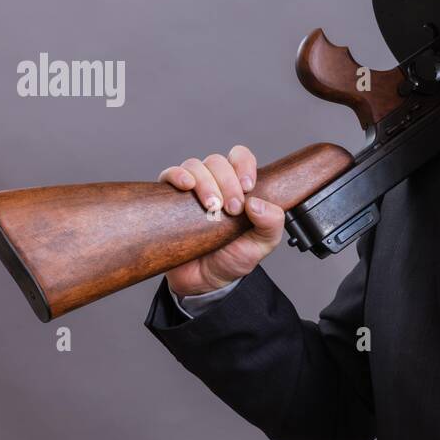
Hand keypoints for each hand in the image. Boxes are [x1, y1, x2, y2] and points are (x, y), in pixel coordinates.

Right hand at [158, 146, 285, 295]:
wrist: (205, 281)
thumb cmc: (233, 257)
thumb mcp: (262, 244)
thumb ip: (272, 223)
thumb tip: (257, 204)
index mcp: (238, 187)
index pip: (240, 158)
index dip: (244, 165)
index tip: (248, 187)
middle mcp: (214, 183)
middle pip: (217, 162)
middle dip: (227, 183)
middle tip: (232, 209)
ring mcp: (191, 190)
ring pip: (195, 166)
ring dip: (206, 183)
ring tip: (212, 208)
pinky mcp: (169, 198)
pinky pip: (168, 175)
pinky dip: (178, 175)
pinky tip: (186, 186)